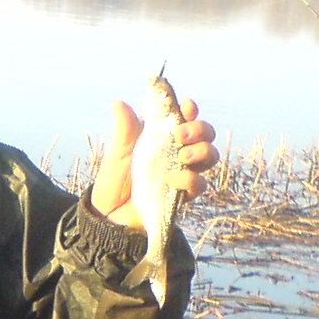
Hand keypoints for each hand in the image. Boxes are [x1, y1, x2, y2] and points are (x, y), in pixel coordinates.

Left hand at [90, 96, 217, 228]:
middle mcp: (179, 153)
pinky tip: (171, 178)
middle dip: (200, 129)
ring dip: (201, 151)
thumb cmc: (115, 181)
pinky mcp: (182, 195)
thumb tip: (119, 103)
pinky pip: (199, 185)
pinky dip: (189, 179)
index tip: (186, 105)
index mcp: (165, 138)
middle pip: (206, 135)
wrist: (108, 215)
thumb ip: (124, 130)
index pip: (186, 118)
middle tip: (180, 134)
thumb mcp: (118, 153)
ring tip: (182, 155)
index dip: (190, 110)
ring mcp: (184, 174)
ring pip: (210, 157)